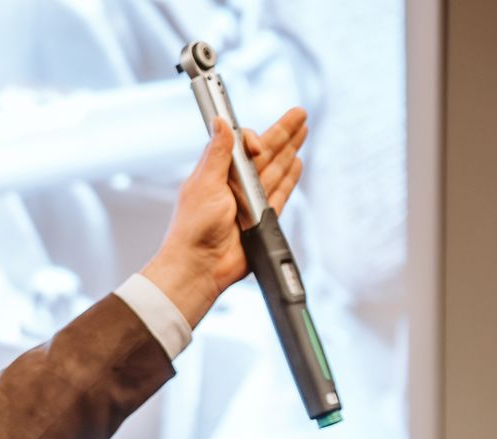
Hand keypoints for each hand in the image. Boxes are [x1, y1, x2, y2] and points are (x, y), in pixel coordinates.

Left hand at [142, 107, 308, 326]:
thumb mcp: (204, 184)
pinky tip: (297, 163)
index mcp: (216, 173)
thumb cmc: (193, 229)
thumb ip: (218, 153)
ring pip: (276, 168)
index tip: (256, 144)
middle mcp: (233, 185)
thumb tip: (219, 120)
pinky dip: (289, 178)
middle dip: (283, 132)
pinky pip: (280, 193)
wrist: (200, 266)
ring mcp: (250, 201)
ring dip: (290, 150)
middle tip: (300, 114)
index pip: (240, 145)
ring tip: (303, 131)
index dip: (252, 138)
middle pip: (265, 152)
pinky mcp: (262, 218)